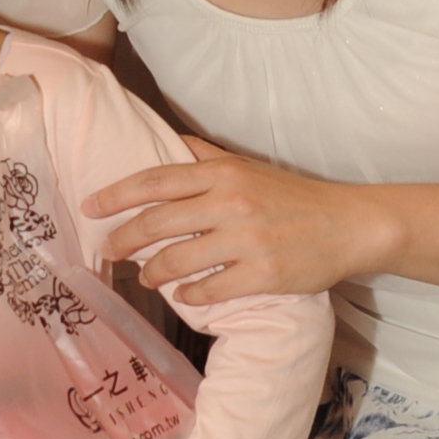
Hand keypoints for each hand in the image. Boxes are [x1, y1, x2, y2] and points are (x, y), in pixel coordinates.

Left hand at [82, 142, 391, 305]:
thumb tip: (168, 143)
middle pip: (158, 222)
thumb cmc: (293, 196)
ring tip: (146, 277)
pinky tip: (184, 295)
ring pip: (178, 261)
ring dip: (153, 273)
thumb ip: (206, 156)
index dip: (116, 195)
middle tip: (105, 250)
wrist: (348, 225)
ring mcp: (247, 241)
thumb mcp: (249, 166)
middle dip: (123, 239)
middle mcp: (231, 203)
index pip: (156, 181)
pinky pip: (209, 290)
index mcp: (224, 173)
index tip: (90, 207)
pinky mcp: (263, 275)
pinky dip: (189, 295)